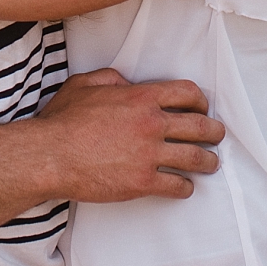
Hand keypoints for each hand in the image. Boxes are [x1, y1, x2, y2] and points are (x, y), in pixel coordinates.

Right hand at [33, 69, 223, 201]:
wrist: (49, 156)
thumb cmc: (62, 120)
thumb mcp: (84, 84)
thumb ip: (111, 78)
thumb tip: (127, 82)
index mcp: (140, 97)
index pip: (187, 93)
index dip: (199, 101)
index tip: (201, 108)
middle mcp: (151, 124)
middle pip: (200, 127)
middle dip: (214, 132)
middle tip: (217, 136)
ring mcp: (149, 155)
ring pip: (195, 159)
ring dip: (208, 162)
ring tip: (210, 164)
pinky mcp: (143, 182)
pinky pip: (177, 186)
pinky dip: (185, 187)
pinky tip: (184, 186)